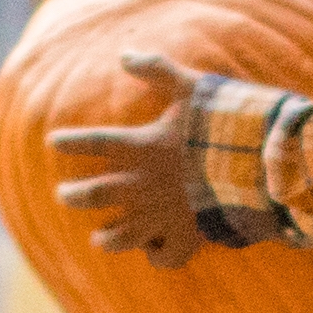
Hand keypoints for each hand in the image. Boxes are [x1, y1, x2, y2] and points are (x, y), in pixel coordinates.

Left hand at [44, 47, 221, 267]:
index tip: (53, 142)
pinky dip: (157, 257)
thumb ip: (157, 69)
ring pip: (122, 235)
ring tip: (98, 239)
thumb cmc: (224, 123)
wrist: (259, 164)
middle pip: (95, 195)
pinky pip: (166, 257)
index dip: (71, 142)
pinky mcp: (187, 237)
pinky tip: (153, 253)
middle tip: (63, 195)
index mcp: (141, 147)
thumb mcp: (190, 87)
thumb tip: (124, 54)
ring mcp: (163, 215)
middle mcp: (143, 185)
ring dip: (107, 237)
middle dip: (74, 196)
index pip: (94, 143)